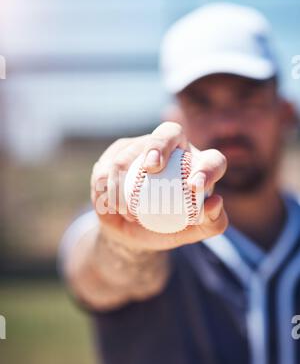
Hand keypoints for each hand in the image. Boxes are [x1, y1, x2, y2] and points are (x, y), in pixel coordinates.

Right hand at [90, 122, 227, 250]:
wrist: (132, 231)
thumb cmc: (167, 228)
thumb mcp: (191, 232)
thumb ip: (212, 223)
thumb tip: (215, 202)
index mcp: (199, 164)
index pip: (212, 160)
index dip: (207, 169)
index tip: (194, 187)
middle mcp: (174, 147)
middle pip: (170, 131)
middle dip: (160, 145)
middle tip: (151, 166)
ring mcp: (142, 146)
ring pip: (128, 152)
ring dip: (123, 180)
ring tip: (127, 211)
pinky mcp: (117, 152)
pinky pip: (107, 165)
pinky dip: (108, 187)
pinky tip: (112, 206)